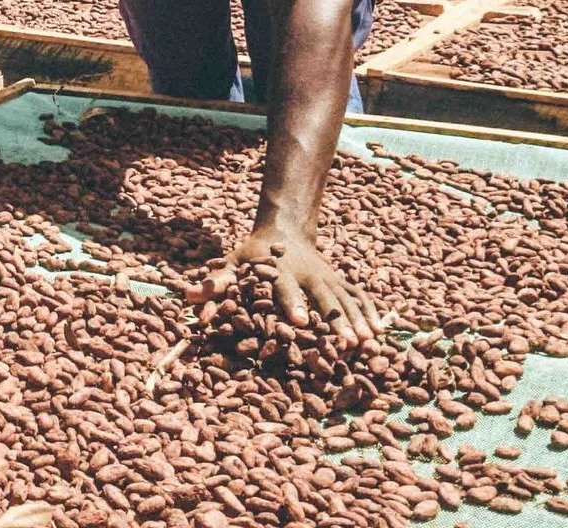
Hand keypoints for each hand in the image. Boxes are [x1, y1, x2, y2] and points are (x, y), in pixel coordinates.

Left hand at [187, 227, 384, 347]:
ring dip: (357, 318)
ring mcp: (326, 276)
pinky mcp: (338, 279)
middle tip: (346, 341)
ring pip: (345, 297)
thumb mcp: (232, 262)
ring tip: (368, 341)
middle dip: (336, 318)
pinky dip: (368, 311)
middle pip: (324, 296)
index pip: (286, 288)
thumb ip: (214, 281)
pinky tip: (379, 331)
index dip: (292, 303)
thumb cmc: (252, 253)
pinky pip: (356, 294)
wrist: (285, 227)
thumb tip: (187, 296)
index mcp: (280, 271)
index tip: (300, 321)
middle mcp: (308, 273)